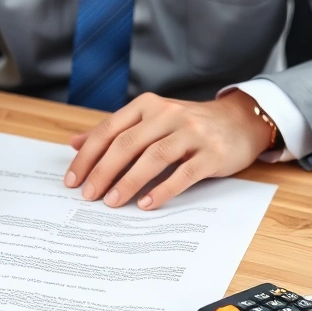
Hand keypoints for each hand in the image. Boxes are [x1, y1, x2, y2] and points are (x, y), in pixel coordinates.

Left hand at [64, 91, 271, 209]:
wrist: (239, 122)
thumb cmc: (188, 125)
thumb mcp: (151, 120)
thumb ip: (115, 131)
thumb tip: (75, 143)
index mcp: (148, 106)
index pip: (109, 130)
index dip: (88, 156)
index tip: (72, 180)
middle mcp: (168, 115)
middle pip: (128, 143)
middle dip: (103, 171)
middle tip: (88, 195)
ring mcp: (192, 133)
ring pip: (154, 157)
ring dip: (129, 181)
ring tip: (112, 202)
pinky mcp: (211, 153)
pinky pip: (183, 173)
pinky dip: (163, 190)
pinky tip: (146, 204)